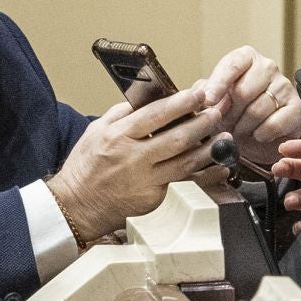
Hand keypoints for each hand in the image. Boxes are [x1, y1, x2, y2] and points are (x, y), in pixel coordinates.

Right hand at [50, 89, 224, 237]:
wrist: (76, 206)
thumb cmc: (85, 168)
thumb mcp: (95, 131)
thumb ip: (121, 114)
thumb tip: (147, 99)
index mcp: (118, 137)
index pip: (155, 115)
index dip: (181, 102)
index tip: (198, 93)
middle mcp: (133, 159)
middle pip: (176, 138)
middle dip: (201, 123)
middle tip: (217, 111)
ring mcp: (145, 182)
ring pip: (185, 163)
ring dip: (209, 148)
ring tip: (224, 135)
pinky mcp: (153, 200)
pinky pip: (184, 184)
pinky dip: (205, 174)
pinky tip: (219, 164)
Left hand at [202, 46, 300, 165]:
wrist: (256, 138)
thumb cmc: (232, 114)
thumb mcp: (211, 100)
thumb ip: (203, 94)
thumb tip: (202, 97)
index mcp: (245, 58)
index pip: (232, 65)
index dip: (218, 84)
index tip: (208, 100)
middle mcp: (267, 67)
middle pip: (243, 91)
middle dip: (229, 114)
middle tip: (225, 124)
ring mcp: (284, 86)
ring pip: (257, 110)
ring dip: (243, 127)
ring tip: (240, 130)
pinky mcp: (296, 108)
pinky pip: (273, 124)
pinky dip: (260, 135)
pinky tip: (257, 134)